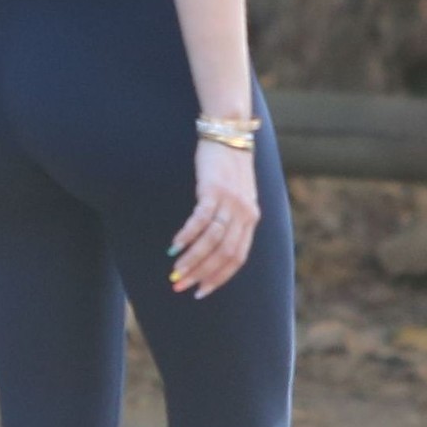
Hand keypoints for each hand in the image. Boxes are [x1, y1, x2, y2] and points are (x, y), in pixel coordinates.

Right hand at [168, 137, 259, 297]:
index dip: (219, 278)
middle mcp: (244, 214)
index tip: (201, 291)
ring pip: (212, 241)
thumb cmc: (228, 168)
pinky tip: (175, 246)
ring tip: (175, 271)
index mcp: (251, 219)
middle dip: (202, 274)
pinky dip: (187, 235)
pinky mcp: (213, 189)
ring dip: (192, 260)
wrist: (228, 134)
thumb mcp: (238, 196)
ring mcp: (230, 202)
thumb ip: (233, 219)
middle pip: (224, 254)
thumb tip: (215, 246)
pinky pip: (200, 219)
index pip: (237, 259)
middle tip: (181, 285)